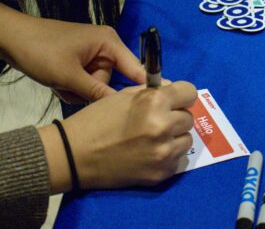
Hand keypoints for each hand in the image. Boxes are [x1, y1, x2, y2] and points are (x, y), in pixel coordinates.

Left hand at [0, 1, 144, 102]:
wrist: (8, 38)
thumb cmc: (40, 50)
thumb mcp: (68, 75)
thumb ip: (96, 92)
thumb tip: (121, 108)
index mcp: (109, 43)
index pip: (136, 68)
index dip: (142, 88)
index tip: (148, 110)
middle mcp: (105, 48)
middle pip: (112, 81)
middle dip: (92, 90)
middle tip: (71, 86)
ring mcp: (91, 56)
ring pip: (96, 85)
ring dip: (78, 90)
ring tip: (59, 82)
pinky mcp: (79, 63)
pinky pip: (84, 83)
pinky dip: (70, 87)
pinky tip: (56, 82)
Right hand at [38, 81, 196, 191]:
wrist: (75, 155)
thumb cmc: (96, 120)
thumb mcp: (123, 96)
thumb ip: (152, 91)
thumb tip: (173, 90)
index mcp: (154, 103)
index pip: (190, 92)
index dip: (181, 95)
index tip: (174, 100)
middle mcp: (164, 127)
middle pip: (188, 118)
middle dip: (175, 116)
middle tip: (156, 120)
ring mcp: (164, 153)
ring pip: (186, 140)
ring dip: (174, 138)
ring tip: (152, 138)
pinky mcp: (161, 173)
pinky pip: (177, 160)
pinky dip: (167, 156)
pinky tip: (148, 154)